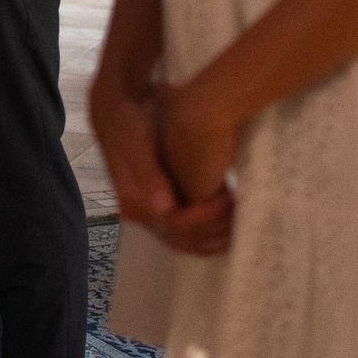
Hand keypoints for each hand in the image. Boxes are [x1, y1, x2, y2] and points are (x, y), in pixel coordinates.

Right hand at [91, 69, 232, 255]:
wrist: (117, 115)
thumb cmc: (129, 124)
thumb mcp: (137, 142)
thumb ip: (149, 174)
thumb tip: (165, 209)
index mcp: (132, 201)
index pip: (175, 225)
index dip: (205, 216)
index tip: (228, 196)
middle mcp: (140, 214)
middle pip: (184, 239)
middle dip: (216, 228)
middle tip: (241, 207)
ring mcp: (150, 215)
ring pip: (188, 242)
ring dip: (216, 236)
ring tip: (240, 216)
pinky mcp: (160, 209)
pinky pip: (188, 235)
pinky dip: (210, 234)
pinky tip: (229, 223)